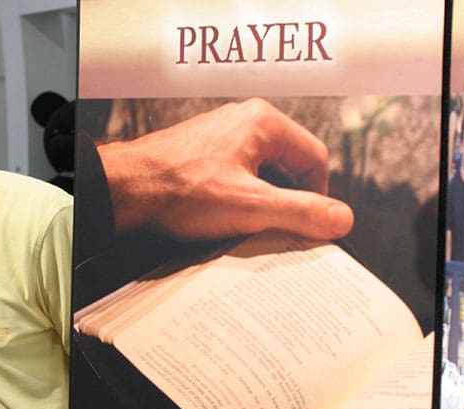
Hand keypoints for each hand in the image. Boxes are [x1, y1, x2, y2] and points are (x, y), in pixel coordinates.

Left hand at [98, 98, 353, 240]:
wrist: (123, 190)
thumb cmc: (178, 190)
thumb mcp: (249, 206)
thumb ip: (300, 212)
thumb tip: (341, 219)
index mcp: (263, 123)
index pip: (314, 160)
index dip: (315, 198)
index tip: (306, 227)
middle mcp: (243, 123)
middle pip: (288, 168)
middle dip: (284, 202)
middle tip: (274, 231)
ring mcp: (221, 139)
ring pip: (261, 176)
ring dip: (259, 204)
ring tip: (244, 228)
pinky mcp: (202, 157)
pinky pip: (236, 179)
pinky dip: (236, 201)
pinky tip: (223, 221)